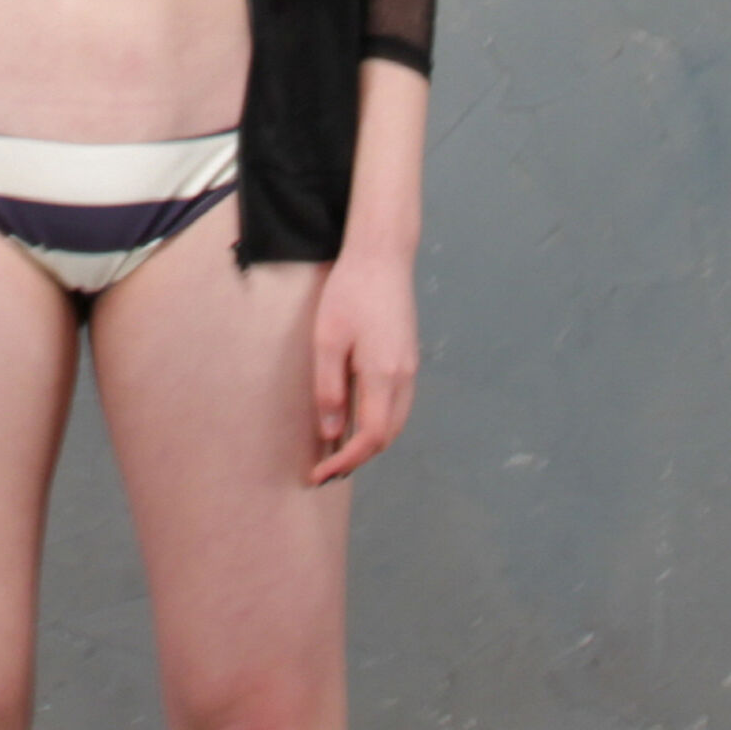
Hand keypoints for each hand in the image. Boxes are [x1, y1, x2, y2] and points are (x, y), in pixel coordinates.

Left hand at [308, 241, 418, 482]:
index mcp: (384, 375)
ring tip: (337, 449)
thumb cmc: (350, 292)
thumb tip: (331, 433)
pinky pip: (397, 404)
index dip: (346, 462)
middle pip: (387, 436)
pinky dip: (379, 422)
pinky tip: (355, 419)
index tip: (320, 473)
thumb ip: (328, 388)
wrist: (382, 256)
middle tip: (325, 467)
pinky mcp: (408, 358)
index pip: (371, 438)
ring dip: (370, 441)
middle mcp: (404, 377)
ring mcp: (410, 368)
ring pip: (395, 422)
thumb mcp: (328, 340)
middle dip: (358, 458)